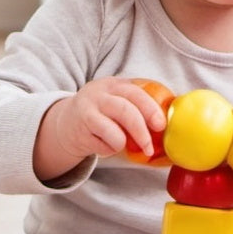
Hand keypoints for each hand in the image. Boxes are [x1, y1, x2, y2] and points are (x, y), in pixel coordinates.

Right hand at [34, 77, 166, 180]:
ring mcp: (88, 111)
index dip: (151, 109)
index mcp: (114, 84)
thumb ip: (135, 105)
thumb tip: (167, 122)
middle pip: (126, 110)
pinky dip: (110, 149)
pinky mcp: (81, 129)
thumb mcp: (116, 101)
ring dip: (125, 143)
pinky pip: (104, 144)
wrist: (65, 124)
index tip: (161, 125)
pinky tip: (104, 144)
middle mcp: (99, 94)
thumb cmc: (101, 114)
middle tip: (150, 146)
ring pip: (115, 131)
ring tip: (125, 146)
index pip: (136, 92)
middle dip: (142, 130)